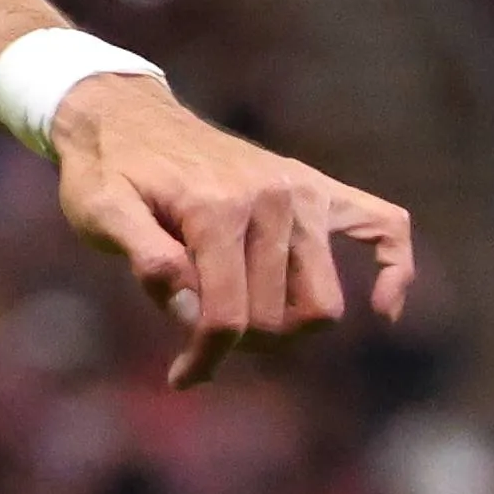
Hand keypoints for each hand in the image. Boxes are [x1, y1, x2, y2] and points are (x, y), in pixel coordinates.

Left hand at [45, 81, 419, 389]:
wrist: (127, 115)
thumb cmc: (107, 172)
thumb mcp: (100, 212)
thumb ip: (143, 258)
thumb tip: (190, 306)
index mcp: (216, 209)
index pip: (227, 315)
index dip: (206, 358)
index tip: (182, 377)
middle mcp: (273, 199)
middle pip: (279, 317)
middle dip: (240, 342)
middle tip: (200, 332)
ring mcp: (305, 193)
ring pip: (322, 299)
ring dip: (287, 327)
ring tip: (242, 318)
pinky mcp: (323, 189)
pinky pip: (386, 228)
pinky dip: (393, 271)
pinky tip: (382, 309)